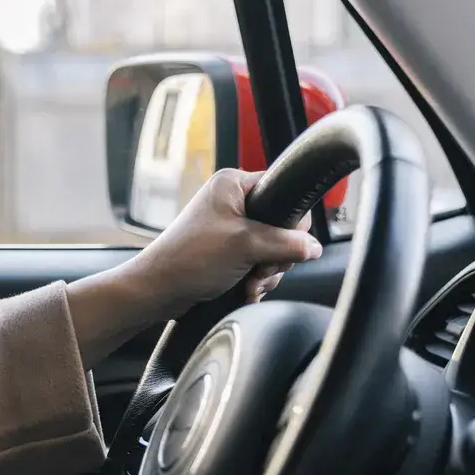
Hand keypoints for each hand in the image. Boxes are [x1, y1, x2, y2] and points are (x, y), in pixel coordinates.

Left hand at [125, 168, 322, 319]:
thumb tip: (314, 247)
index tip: (282, 243)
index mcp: (234, 184)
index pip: (283, 191)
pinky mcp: (229, 251)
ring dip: (267, 272)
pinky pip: (259, 262)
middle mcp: (232, 201)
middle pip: (282, 226)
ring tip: (250, 282)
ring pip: (273, 249)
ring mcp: (231, 227)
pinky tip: (245, 289)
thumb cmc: (189, 259)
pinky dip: (256, 279)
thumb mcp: (246, 246)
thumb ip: (286, 243)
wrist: (159, 290)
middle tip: (260, 268)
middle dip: (276, 256)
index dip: (290, 222)